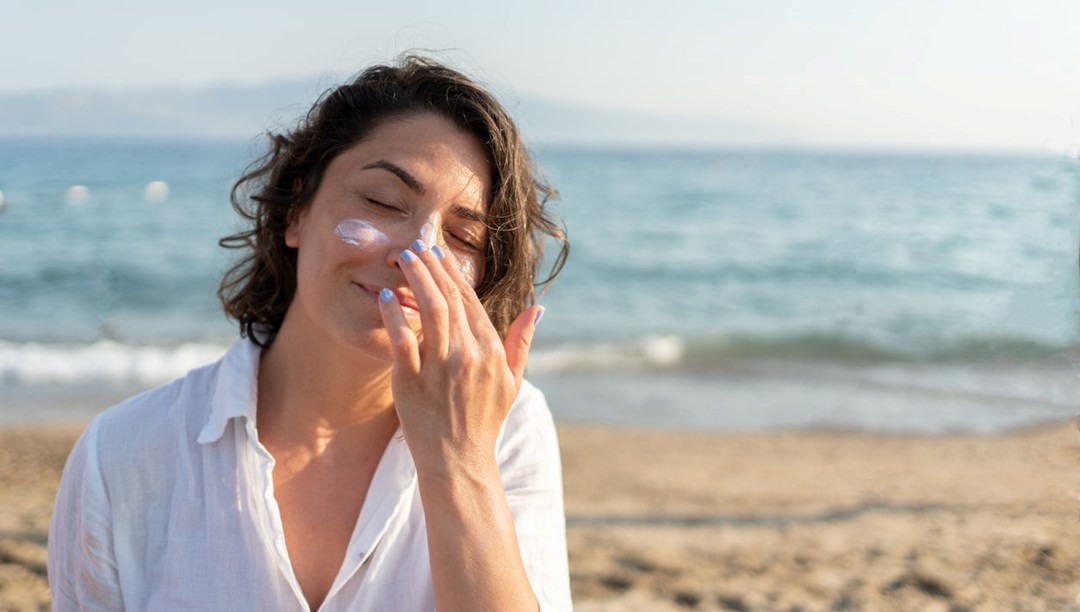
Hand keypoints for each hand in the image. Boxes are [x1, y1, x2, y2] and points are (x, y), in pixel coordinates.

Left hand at [377, 239, 542, 471]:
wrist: (460, 463)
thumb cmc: (485, 421)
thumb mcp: (511, 382)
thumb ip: (521, 342)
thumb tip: (538, 309)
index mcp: (491, 352)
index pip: (470, 302)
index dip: (453, 273)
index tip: (439, 253)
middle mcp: (468, 355)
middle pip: (449, 299)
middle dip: (431, 267)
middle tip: (416, 246)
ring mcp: (440, 368)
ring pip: (429, 311)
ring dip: (415, 279)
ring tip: (402, 259)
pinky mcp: (411, 382)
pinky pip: (402, 340)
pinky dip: (394, 315)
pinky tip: (386, 296)